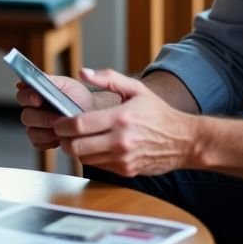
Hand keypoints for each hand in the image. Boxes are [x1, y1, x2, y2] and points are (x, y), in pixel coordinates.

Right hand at [15, 73, 112, 150]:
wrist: (92, 112)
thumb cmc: (78, 96)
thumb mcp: (66, 84)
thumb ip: (49, 80)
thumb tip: (33, 77)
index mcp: (35, 95)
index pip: (22, 96)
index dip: (28, 97)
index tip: (38, 99)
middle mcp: (33, 111)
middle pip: (26, 116)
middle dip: (41, 118)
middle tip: (57, 119)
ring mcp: (37, 127)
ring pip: (31, 132)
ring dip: (46, 132)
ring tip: (61, 130)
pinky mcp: (42, 140)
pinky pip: (38, 143)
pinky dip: (48, 141)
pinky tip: (59, 138)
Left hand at [56, 68, 196, 176]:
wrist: (183, 141)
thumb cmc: (159, 114)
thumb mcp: (137, 89)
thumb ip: (109, 78)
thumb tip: (84, 73)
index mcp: (121, 118)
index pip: (79, 125)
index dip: (63, 124)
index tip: (59, 121)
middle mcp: (120, 141)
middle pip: (76, 146)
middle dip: (64, 139)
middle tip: (63, 132)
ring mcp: (122, 158)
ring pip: (84, 158)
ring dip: (77, 149)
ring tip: (79, 138)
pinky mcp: (125, 170)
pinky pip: (98, 165)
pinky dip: (92, 157)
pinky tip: (96, 146)